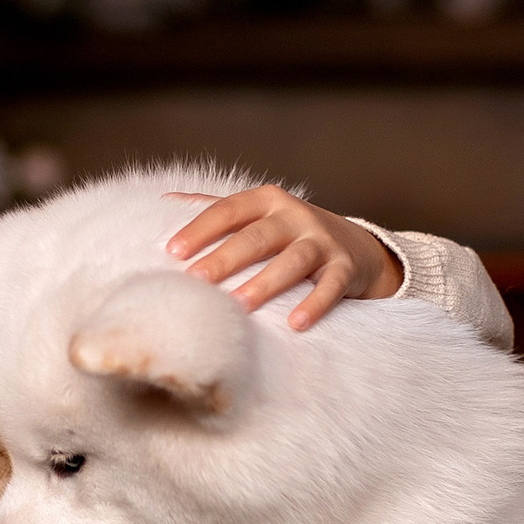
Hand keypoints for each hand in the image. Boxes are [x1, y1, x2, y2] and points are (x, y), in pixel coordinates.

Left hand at [165, 187, 402, 330]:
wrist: (357, 247)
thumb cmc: (292, 232)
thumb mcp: (260, 213)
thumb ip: (217, 208)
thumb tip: (166, 202)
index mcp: (267, 200)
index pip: (228, 210)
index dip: (201, 229)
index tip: (173, 251)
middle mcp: (295, 215)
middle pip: (256, 237)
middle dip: (226, 258)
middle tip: (197, 280)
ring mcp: (322, 240)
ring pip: (292, 260)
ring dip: (265, 282)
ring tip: (239, 305)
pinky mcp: (344, 267)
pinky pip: (330, 286)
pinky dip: (314, 303)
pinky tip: (296, 323)